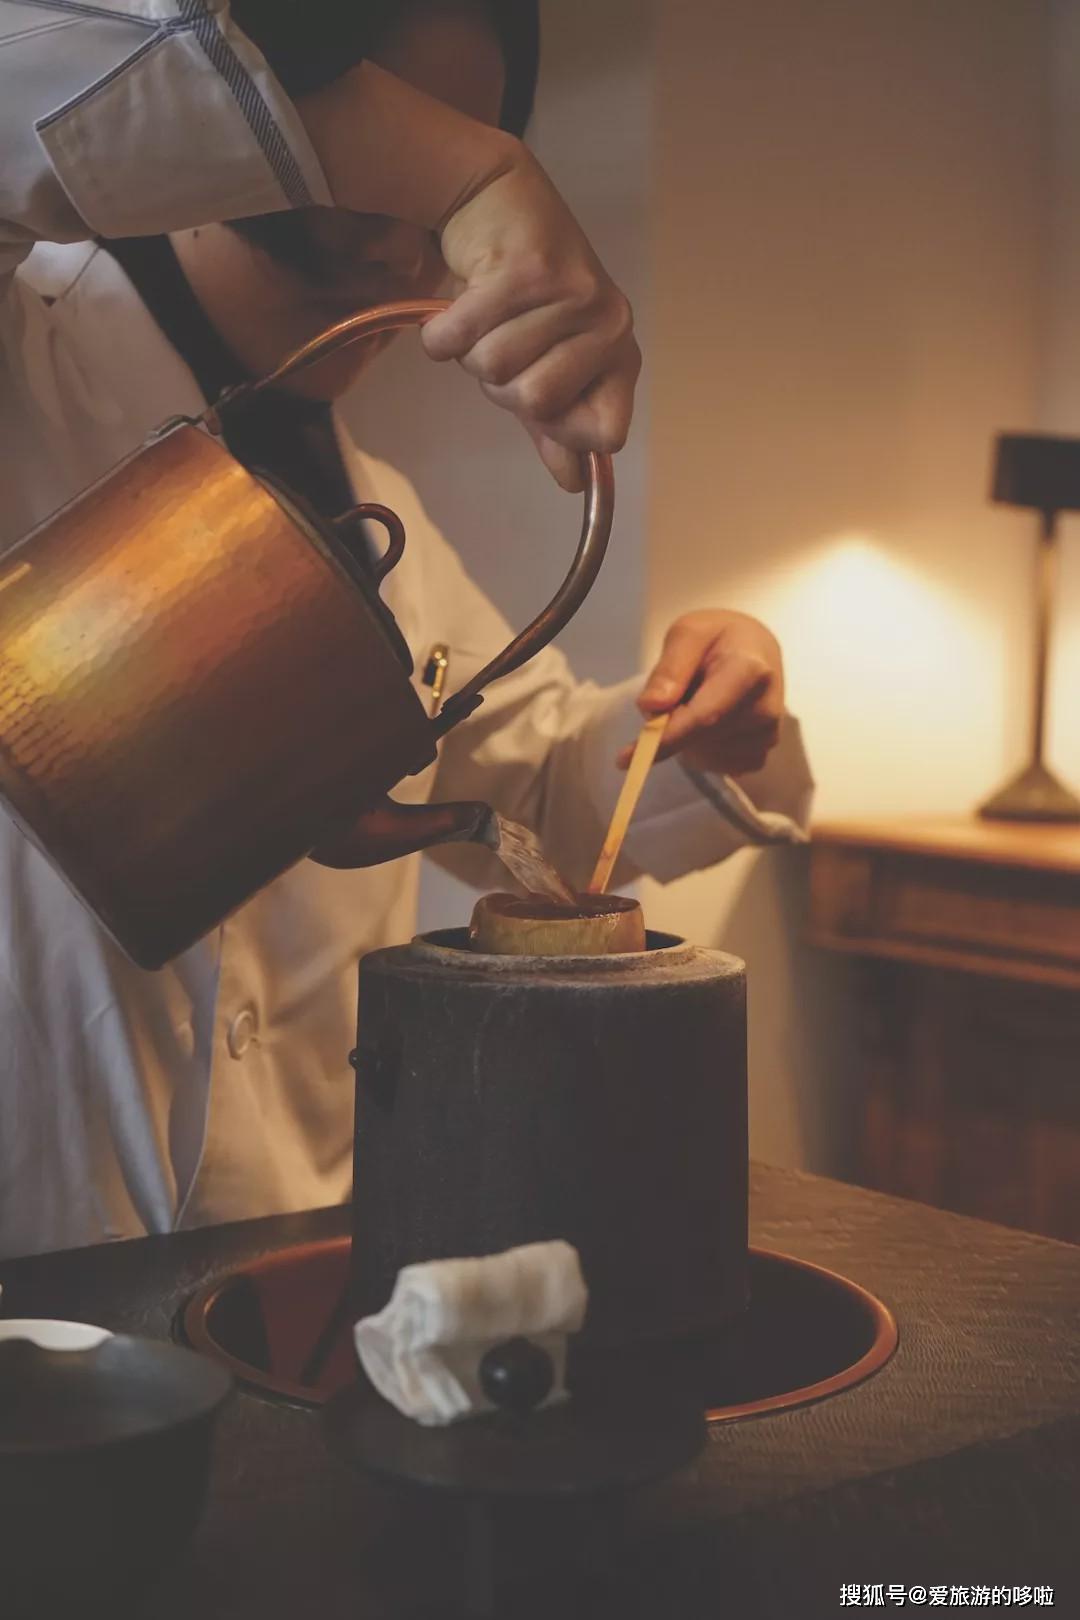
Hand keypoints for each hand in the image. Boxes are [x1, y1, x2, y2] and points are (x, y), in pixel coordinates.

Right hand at [423, 149, 640, 491]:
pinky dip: (442, 332)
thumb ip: (556, 428)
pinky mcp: (527, 269)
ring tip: (484, 316)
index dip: (561, 430)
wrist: (496, 200)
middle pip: (536, 402)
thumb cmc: (522, 294)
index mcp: (620, 354)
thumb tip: (574, 485)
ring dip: (470, 350)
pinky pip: (463, 337)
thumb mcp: (544, 363)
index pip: (605, 434)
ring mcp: (572, 294)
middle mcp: (609, 324)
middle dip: (500, 383)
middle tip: (502, 341)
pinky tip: (453, 306)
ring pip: (495, 368)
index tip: (538, 399)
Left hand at [617, 611, 783, 775]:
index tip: (626, 757)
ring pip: (703, 756)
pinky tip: (710, 723)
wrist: (756, 651)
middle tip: (673, 697)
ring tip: (698, 702)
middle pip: (699, 738)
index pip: (705, 716)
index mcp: (749, 671)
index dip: (666, 739)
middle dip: (670, 728)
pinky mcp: (761, 754)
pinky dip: (701, 751)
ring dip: (686, 738)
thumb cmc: (718, 638)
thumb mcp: (688, 634)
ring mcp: (767, 735)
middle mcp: (765, 708)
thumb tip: (651, 707)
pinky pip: (716, 766)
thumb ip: (670, 667)